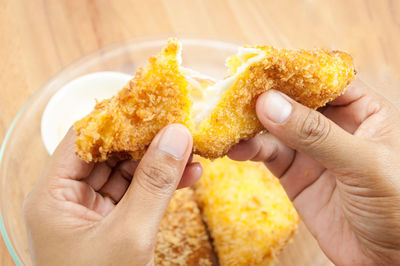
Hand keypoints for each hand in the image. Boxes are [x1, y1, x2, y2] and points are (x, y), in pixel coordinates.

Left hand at [23, 124, 200, 264]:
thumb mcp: (129, 235)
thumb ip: (154, 184)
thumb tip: (177, 134)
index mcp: (53, 195)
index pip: (83, 137)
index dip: (116, 116)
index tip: (151, 102)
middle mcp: (69, 198)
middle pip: (108, 152)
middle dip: (146, 140)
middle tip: (179, 124)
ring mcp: (93, 212)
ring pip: (128, 173)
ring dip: (160, 162)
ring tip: (192, 149)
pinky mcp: (114, 224)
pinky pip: (138, 195)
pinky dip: (162, 185)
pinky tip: (189, 175)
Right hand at [228, 81, 399, 264]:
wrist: (386, 259)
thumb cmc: (397, 206)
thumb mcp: (364, 165)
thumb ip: (318, 135)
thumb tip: (270, 104)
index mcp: (364, 111)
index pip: (324, 79)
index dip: (294, 71)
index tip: (261, 67)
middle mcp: (334, 125)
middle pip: (293, 100)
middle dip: (264, 97)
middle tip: (233, 94)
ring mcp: (311, 150)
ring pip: (274, 127)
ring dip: (250, 125)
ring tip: (229, 126)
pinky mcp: (294, 173)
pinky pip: (268, 154)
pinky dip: (249, 150)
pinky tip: (235, 149)